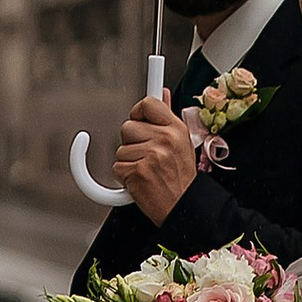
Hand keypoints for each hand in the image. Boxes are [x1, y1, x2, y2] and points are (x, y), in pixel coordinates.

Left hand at [113, 92, 200, 221]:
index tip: (138, 119)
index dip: (138, 111)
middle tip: (146, 156)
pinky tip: (140, 181)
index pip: (148, 103)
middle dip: (131, 142)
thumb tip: (163, 94)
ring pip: (120, 149)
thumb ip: (168, 118)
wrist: (184, 207)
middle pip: (127, 126)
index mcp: (176, 129)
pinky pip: (117, 167)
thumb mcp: (182, 144)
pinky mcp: (137, 172)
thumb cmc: (181, 178)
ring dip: (128, 161)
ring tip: (147, 171)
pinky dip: (124, 177)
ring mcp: (151, 155)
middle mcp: (164, 139)